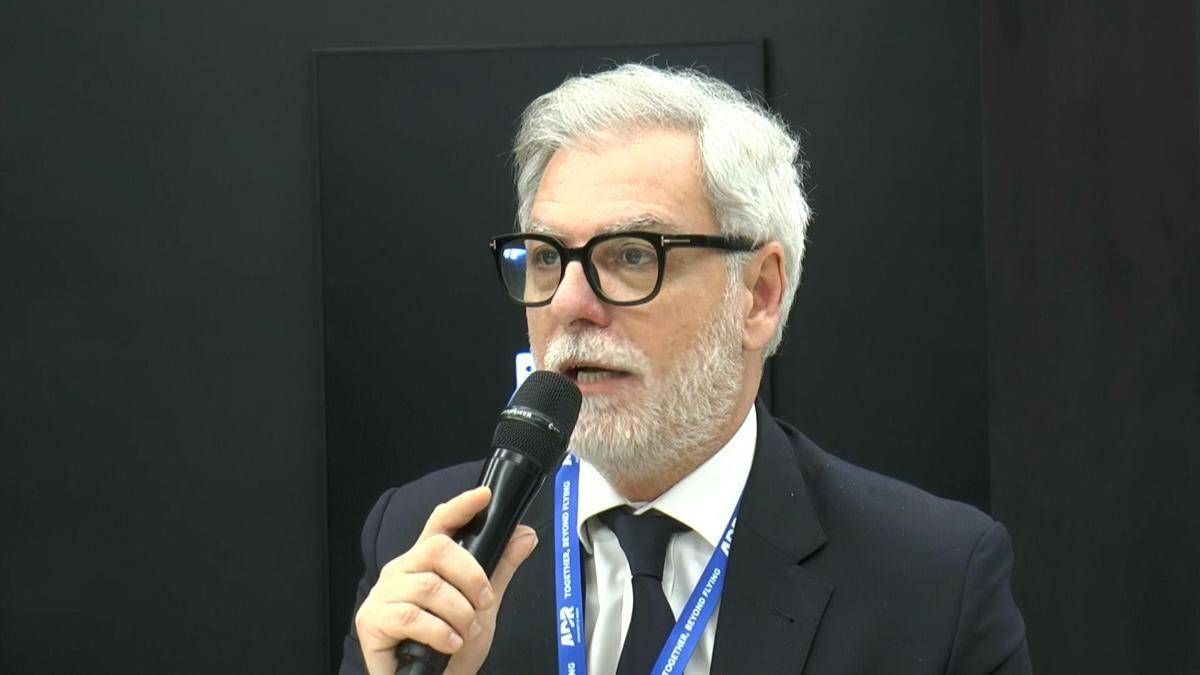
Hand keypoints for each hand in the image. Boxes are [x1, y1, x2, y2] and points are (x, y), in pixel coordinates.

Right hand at [354, 486, 538, 674]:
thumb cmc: (450, 648)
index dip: (461, 507)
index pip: (440, 523)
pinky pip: (411, 616)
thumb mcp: (483, 607)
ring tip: (464, 634)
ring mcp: (384, 594)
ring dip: (458, 614)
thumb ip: (499, 570)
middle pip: (438, 549)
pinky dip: (439, 632)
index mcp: (425, 562)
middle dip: (471, 577)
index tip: (484, 496)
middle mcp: (402, 571)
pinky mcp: (372, 620)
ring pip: (429, 587)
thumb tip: (525, 535)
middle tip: (484, 603)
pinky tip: (449, 644)